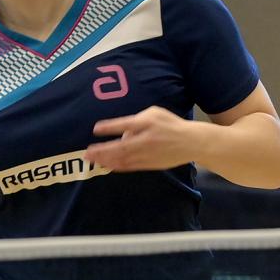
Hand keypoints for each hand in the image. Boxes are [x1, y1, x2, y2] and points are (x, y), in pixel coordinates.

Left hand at [85, 106, 201, 171]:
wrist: (191, 142)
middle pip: (121, 147)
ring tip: (91, 159)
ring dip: (106, 160)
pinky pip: (130, 166)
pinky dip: (116, 166)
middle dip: (102, 150)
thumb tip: (121, 133)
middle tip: (87, 152)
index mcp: (148, 123)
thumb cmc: (169, 124)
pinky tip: (106, 164)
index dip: (110, 127)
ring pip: (124, 159)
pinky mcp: (150, 164)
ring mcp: (149, 154)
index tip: (96, 129)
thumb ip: (136, 120)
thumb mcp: (154, 113)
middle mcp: (147, 139)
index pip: (126, 125)